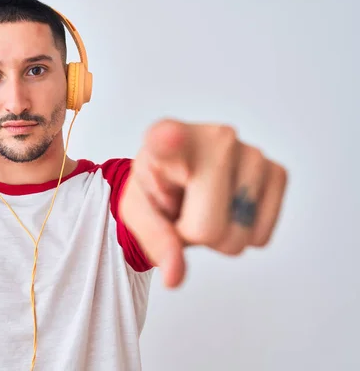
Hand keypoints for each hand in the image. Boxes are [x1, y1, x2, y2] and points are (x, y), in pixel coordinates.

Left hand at [119, 119, 288, 287]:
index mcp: (163, 139)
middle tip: (185, 210)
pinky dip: (243, 234)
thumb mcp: (137, 212)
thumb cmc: (157, 188)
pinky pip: (261, 236)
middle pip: (208, 228)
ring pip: (239, 237)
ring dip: (220, 234)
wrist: (182, 176)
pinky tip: (228, 206)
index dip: (169, 141)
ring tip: (205, 204)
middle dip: (194, 235)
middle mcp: (214, 137)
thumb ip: (153, 240)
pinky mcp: (277, 170)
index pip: (166, 138)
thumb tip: (175, 277)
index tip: (169, 137)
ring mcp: (251, 152)